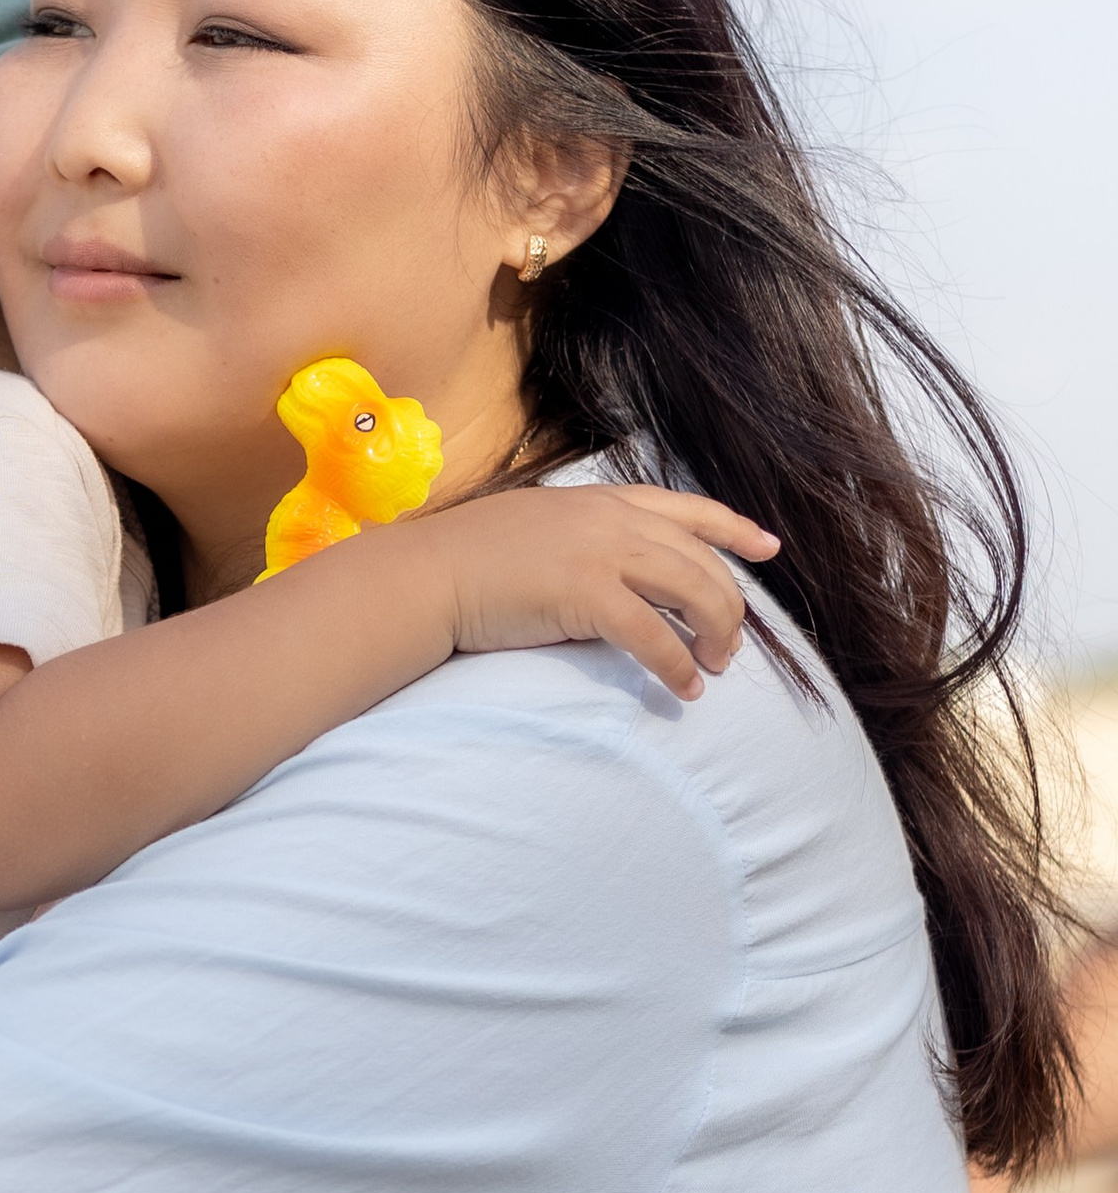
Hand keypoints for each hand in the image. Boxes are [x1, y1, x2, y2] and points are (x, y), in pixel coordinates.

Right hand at [420, 483, 777, 699]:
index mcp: (600, 502)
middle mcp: (610, 519)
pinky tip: (683, 690)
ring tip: (713, 669)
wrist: (424, 576)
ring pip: (692, 590)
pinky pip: (653, 635)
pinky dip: (675, 666)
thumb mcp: (536, 532)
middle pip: (701, 558)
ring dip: (714, 635)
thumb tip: (611, 577)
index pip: (687, 508)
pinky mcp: (586, 594)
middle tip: (726, 648)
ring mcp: (600, 552)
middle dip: (727, 605)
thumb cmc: (466, 562)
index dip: (734, 528)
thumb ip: (581, 542)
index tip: (768, 547)